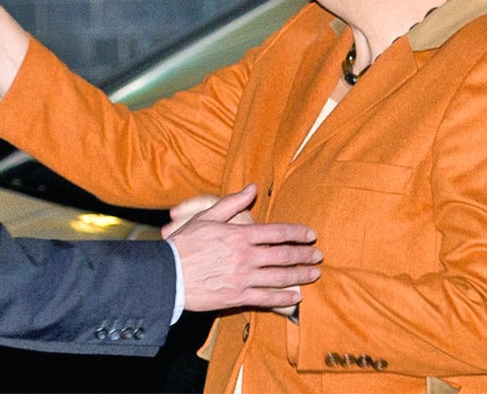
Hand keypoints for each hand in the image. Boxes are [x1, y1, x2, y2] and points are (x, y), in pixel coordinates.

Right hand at [167, 185, 321, 312]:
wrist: (168, 274)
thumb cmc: (184, 243)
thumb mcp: (206, 216)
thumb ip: (232, 203)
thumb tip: (252, 188)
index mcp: (240, 235)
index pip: (277, 232)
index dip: (298, 233)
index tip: (311, 235)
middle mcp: (246, 256)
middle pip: (284, 255)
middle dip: (305, 255)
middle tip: (319, 255)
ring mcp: (244, 278)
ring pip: (280, 277)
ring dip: (301, 275)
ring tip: (314, 274)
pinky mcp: (238, 296)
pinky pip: (267, 298)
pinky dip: (284, 297)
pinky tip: (296, 296)